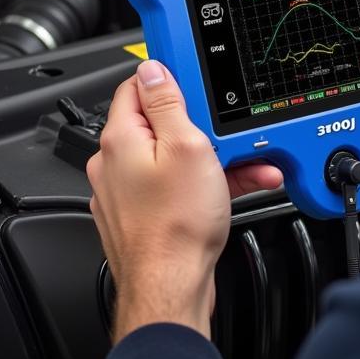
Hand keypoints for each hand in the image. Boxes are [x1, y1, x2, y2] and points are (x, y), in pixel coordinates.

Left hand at [87, 60, 283, 342]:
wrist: (171, 288)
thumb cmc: (177, 226)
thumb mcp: (187, 147)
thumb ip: (168, 103)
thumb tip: (153, 70)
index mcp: (120, 138)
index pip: (136, 87)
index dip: (168, 80)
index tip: (194, 85)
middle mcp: (113, 163)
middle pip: (158, 125)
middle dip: (200, 127)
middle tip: (226, 134)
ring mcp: (124, 193)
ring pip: (170, 160)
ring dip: (209, 159)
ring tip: (246, 166)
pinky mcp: (139, 217)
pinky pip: (171, 188)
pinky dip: (200, 186)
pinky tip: (232, 191)